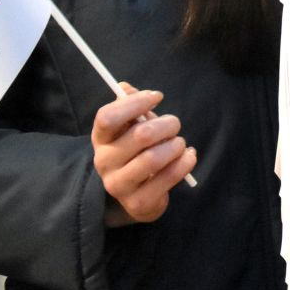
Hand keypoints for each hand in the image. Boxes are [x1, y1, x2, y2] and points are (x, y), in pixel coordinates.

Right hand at [92, 83, 196, 225]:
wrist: (138, 196)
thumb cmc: (137, 153)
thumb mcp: (131, 128)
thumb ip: (129, 107)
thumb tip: (124, 87)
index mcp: (101, 139)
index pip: (107, 117)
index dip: (134, 103)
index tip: (157, 97)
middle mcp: (104, 162)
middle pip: (140, 135)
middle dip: (167, 125)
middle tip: (175, 124)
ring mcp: (119, 185)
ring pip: (154, 157)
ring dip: (176, 145)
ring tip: (180, 144)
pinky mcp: (138, 202)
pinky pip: (169, 177)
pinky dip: (185, 163)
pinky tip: (188, 157)